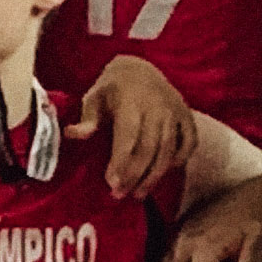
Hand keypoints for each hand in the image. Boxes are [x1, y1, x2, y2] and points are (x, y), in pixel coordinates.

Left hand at [72, 58, 193, 199]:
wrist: (140, 67)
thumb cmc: (112, 87)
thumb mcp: (94, 96)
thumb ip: (87, 118)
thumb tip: (72, 134)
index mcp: (132, 102)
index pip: (129, 137)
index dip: (121, 162)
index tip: (111, 183)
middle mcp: (157, 107)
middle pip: (149, 148)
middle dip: (135, 175)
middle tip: (121, 195)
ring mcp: (175, 112)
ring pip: (168, 150)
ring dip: (154, 175)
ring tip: (139, 194)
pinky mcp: (187, 116)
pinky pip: (189, 142)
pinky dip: (180, 159)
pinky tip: (166, 173)